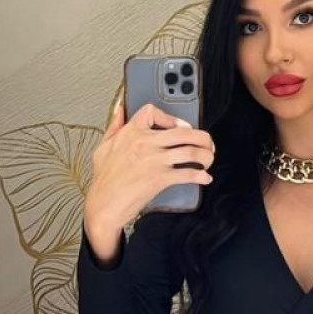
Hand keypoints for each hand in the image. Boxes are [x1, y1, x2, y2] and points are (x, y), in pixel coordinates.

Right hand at [84, 99, 214, 235]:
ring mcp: (154, 160)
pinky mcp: (160, 178)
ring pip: (191, 151)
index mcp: (131, 133)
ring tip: (209, 160)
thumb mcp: (103, 147)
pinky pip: (188, 174)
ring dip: (206, 156)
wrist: (103, 205)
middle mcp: (145, 143)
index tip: (180, 127)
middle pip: (183, 132)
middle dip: (202, 138)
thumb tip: (121, 108)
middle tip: (207, 144)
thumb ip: (114, 126)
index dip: (171, 118)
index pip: (153, 112)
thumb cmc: (104, 180)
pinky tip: (204, 178)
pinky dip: (201, 176)